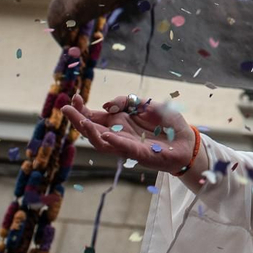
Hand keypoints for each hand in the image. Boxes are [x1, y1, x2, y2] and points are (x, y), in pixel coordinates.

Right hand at [62, 94, 205, 178]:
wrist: (187, 140)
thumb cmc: (166, 123)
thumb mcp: (146, 104)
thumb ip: (127, 101)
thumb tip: (106, 105)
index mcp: (118, 122)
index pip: (93, 116)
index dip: (82, 109)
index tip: (73, 97)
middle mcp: (117, 134)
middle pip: (91, 130)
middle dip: (78, 120)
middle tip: (65, 108)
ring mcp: (126, 146)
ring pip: (102, 143)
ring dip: (91, 133)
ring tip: (82, 122)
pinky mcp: (140, 155)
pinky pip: (124, 149)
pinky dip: (115, 142)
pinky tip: (106, 135)